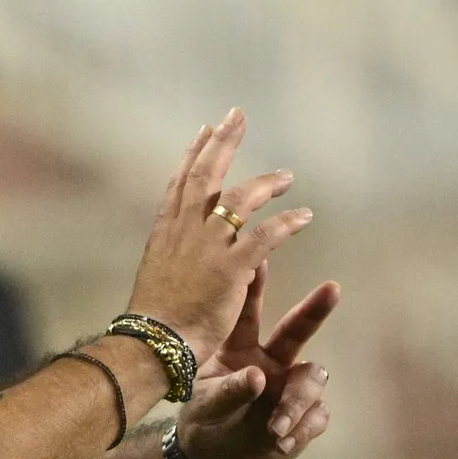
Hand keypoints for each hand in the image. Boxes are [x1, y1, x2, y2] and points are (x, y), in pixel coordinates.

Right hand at [128, 108, 313, 361]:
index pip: (181, 182)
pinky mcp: (231, 268)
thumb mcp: (156, 273)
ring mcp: (208, 247)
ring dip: (265, 184)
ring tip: (288, 178)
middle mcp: (185, 230)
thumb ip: (172, 253)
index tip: (205, 130)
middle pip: (205, 175)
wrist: (153, 343)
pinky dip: (287, 224)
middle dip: (223, 142)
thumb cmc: (153, 318)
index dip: (194, 154)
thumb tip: (179, 243)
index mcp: (166, 231)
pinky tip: (304, 216)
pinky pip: (264, 236)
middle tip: (237, 115)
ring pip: (239, 199)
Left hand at [177, 261, 340, 458]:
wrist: (213, 457)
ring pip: (312, 378)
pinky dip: (301, 429)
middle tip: (332, 288)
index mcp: (239, 348)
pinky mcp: (303, 417)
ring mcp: (288, 387)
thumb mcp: (208, 405)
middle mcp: (269, 361)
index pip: (248, 312)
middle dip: (315, 309)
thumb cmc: (206, 418)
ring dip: (297, 401)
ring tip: (275, 427)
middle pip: (297, 330)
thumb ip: (230, 391)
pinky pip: (316, 416)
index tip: (261, 259)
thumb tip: (259, 377)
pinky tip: (283, 441)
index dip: (255, 286)